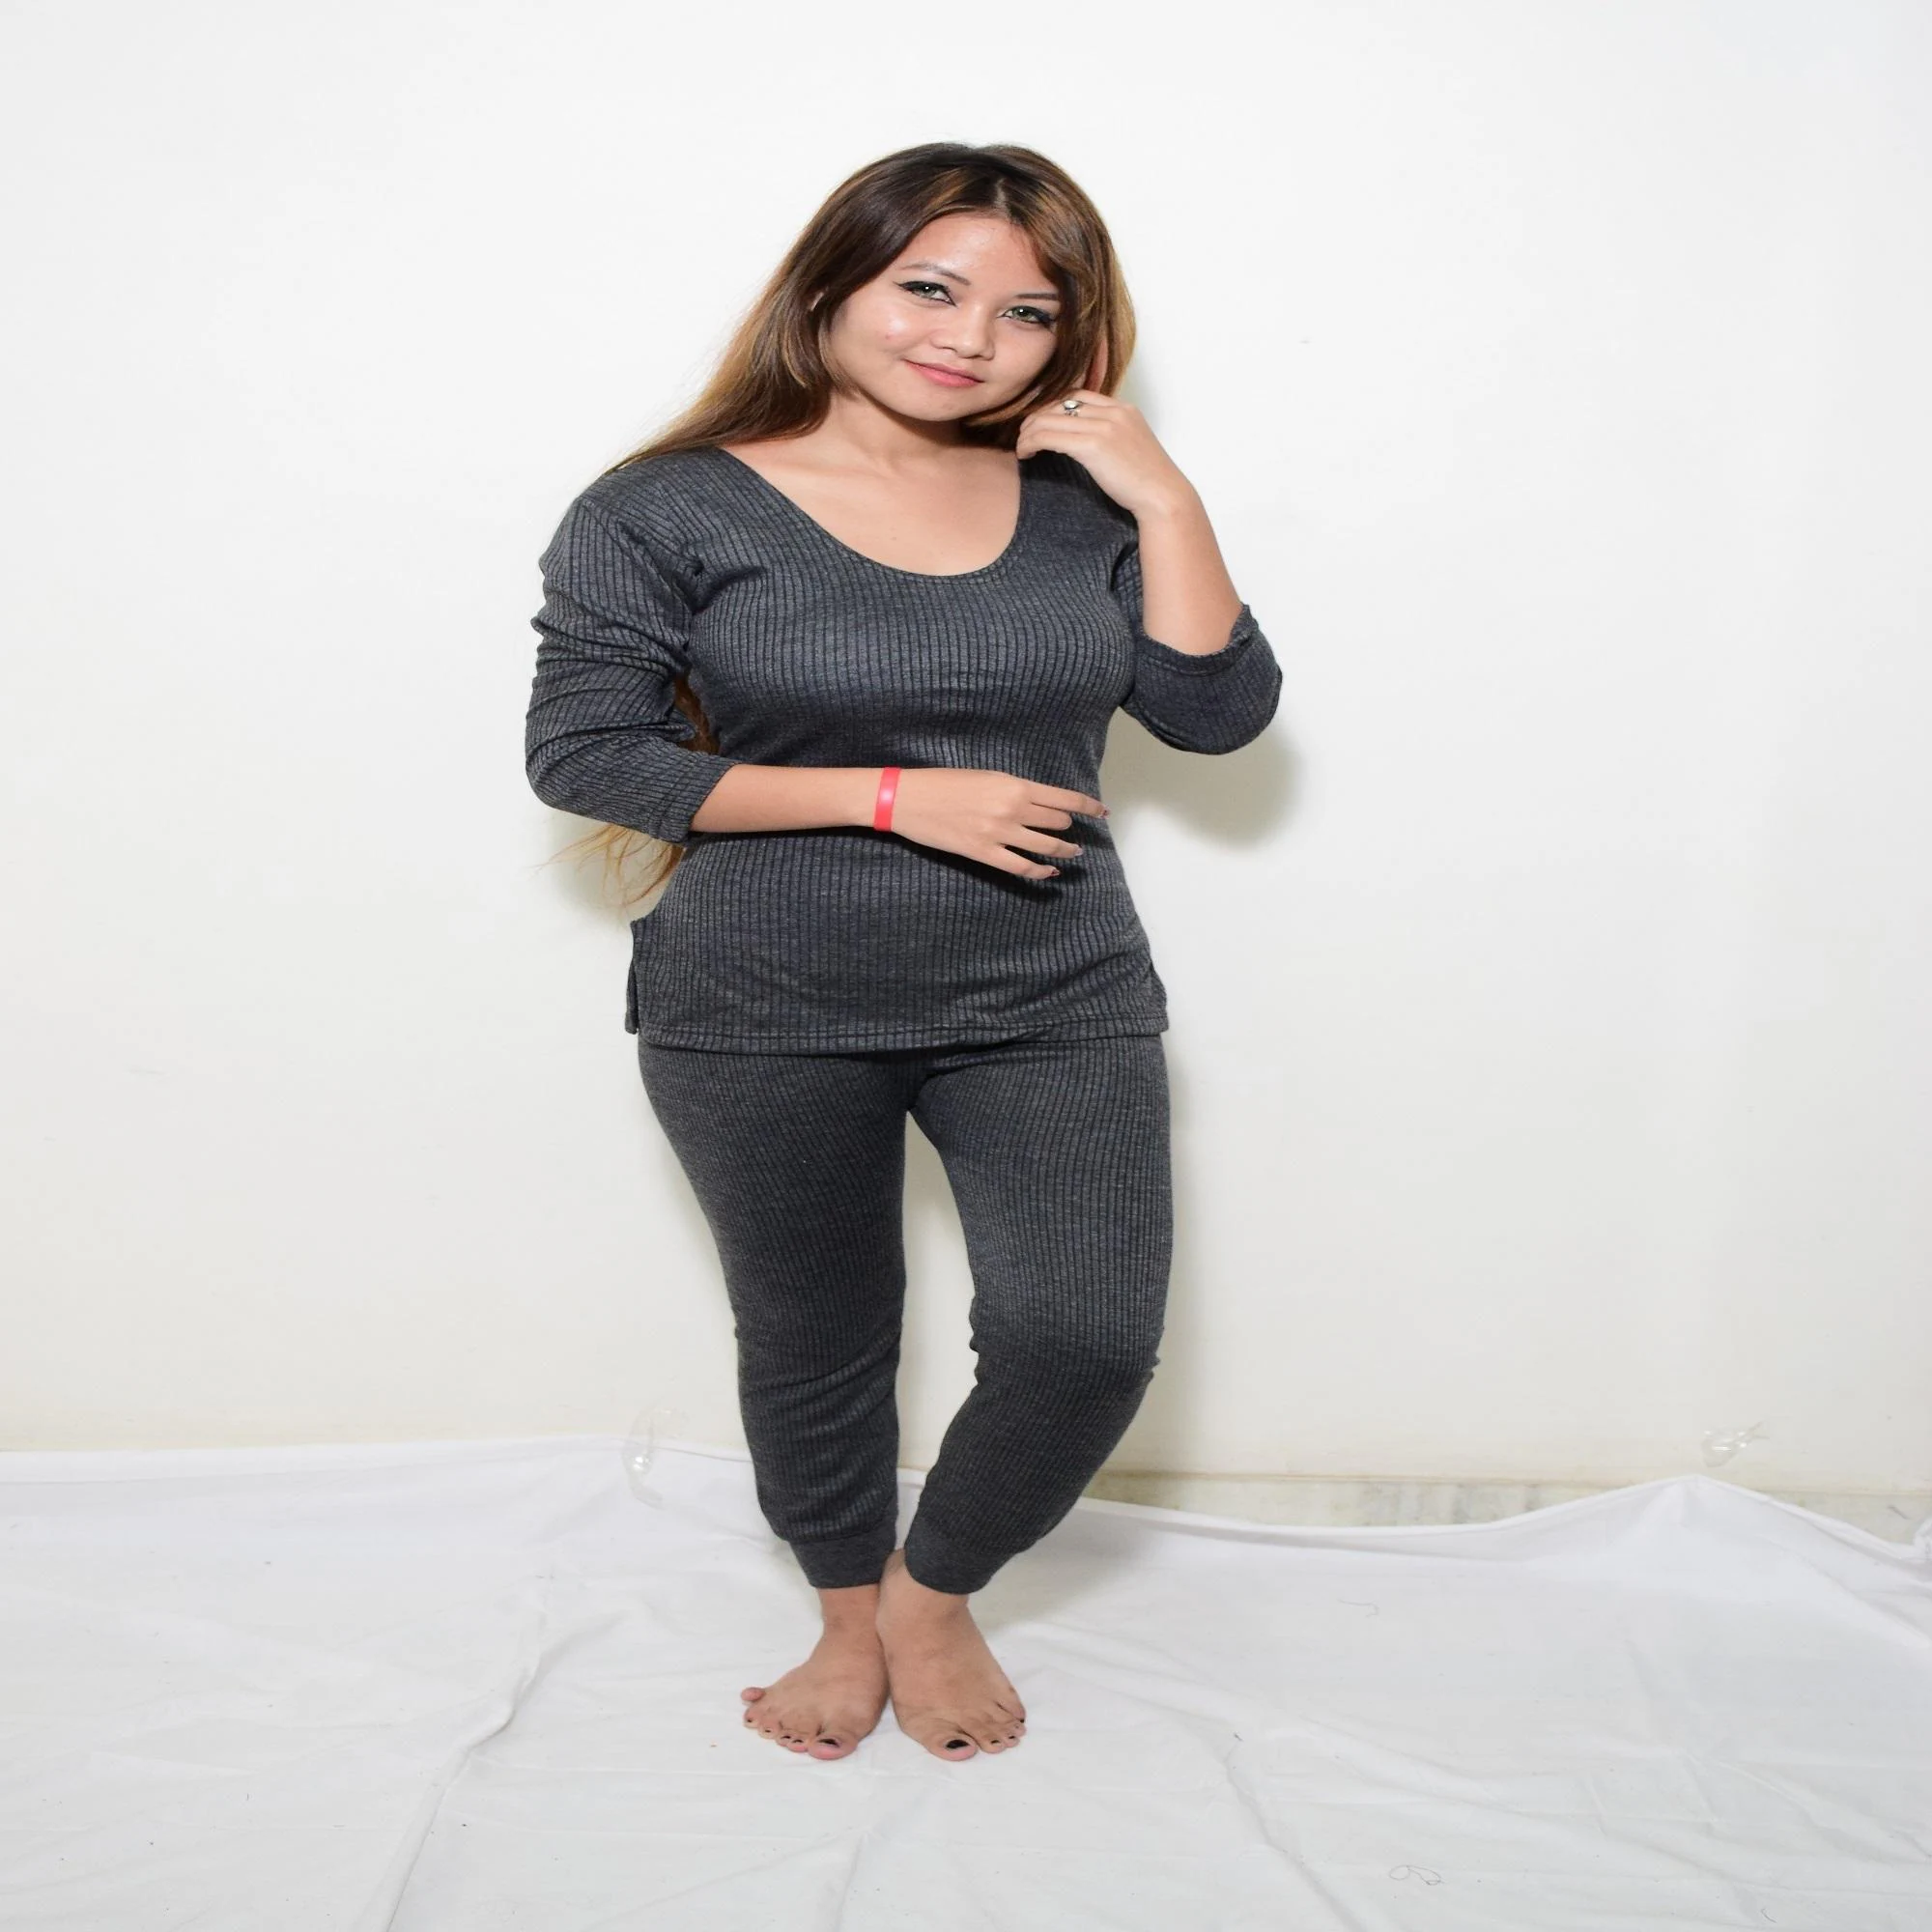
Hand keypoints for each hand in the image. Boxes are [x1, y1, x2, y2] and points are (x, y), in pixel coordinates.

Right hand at [887, 768, 1106, 880]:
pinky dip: (1040, 872)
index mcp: (1014, 785)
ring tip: (1072, 853)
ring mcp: (999, 834)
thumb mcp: (986, 776)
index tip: (1103, 812)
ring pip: (1046, 846)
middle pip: (1058, 822)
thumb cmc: (943, 783)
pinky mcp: (984, 853)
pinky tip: (1049, 873)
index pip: (1065, 798)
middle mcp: (1012, 809)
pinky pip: (1022, 868)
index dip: (1089, 806)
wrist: (909, 798)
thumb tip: (1038, 802)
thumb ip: (1014, 789)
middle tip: (1073, 831)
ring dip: (1064, 851)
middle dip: (1069, 826)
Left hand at [1014, 384, 1195, 520]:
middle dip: (1036, 419)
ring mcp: (1103, 426)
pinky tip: (1026, 454)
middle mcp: (1112, 411)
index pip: (1077, 395)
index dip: (1053, 408)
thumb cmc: (1148, 482)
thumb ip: (1112, 436)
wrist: (1163, 496)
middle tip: (1024, 437)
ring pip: (1048, 418)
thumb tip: (1086, 443)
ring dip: (1028, 432)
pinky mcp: (1092, 445)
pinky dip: (1031, 443)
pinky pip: (1049, 436)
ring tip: (1022, 448)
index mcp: (1123, 409)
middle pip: (1059, 403)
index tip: (1042, 426)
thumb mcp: (1132, 447)